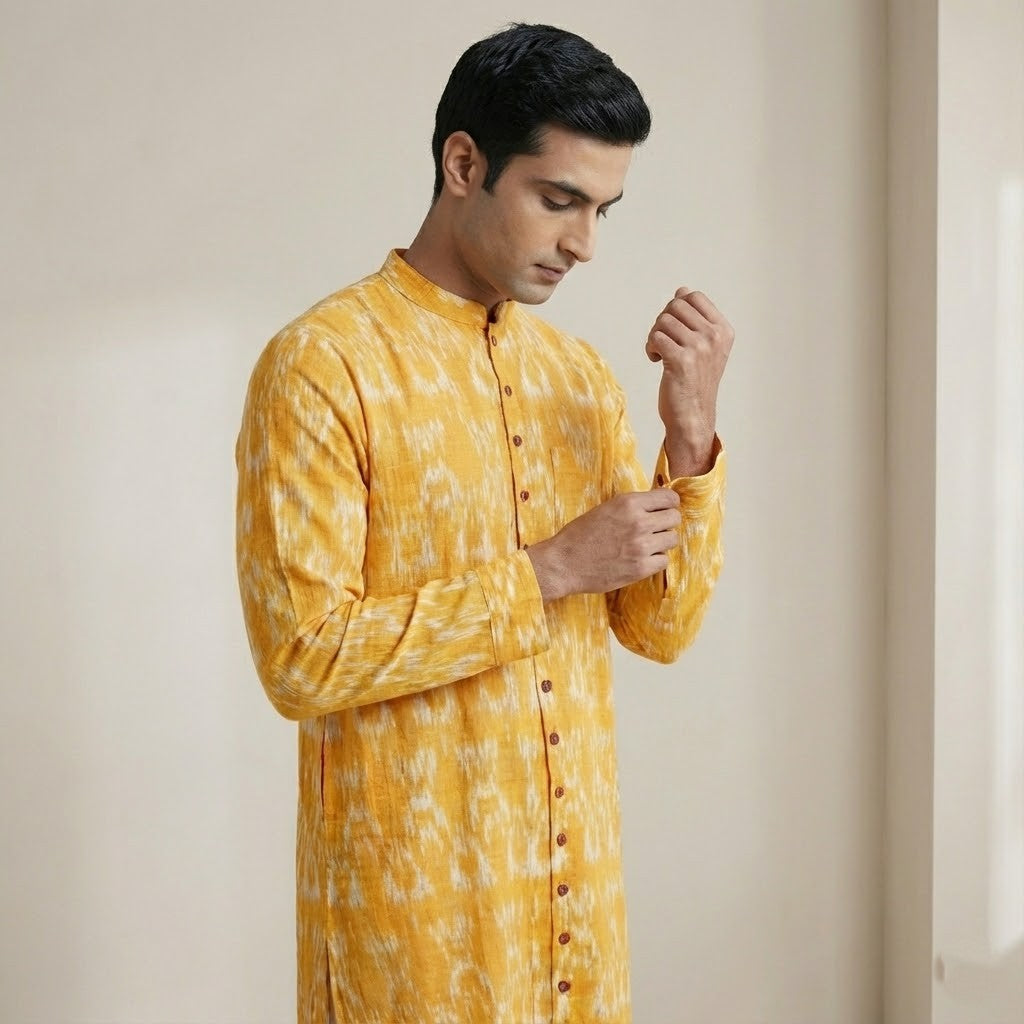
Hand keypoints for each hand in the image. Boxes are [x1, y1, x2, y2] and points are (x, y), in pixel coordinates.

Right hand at [525, 489, 681, 601]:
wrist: (563, 563)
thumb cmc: (579, 536)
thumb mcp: (606, 508)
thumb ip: (632, 506)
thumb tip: (657, 505)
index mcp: (628, 503)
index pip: (670, 498)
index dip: (668, 504)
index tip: (663, 510)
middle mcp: (638, 522)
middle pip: (675, 518)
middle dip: (666, 523)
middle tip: (654, 530)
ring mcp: (641, 546)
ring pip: (672, 540)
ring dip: (661, 542)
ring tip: (645, 545)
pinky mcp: (640, 568)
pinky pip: (664, 561)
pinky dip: (655, 561)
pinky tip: (640, 559)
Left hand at [646, 288, 733, 475]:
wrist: (692, 416)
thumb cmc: (694, 381)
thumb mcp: (702, 347)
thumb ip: (694, 319)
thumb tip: (682, 290)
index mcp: (723, 330)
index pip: (693, 296)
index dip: (676, 308)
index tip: (675, 329)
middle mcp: (714, 336)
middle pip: (675, 306)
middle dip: (663, 322)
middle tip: (664, 343)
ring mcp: (699, 348)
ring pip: (663, 321)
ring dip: (655, 336)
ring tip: (661, 353)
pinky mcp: (681, 360)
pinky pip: (655, 338)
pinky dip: (650, 348)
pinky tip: (656, 361)